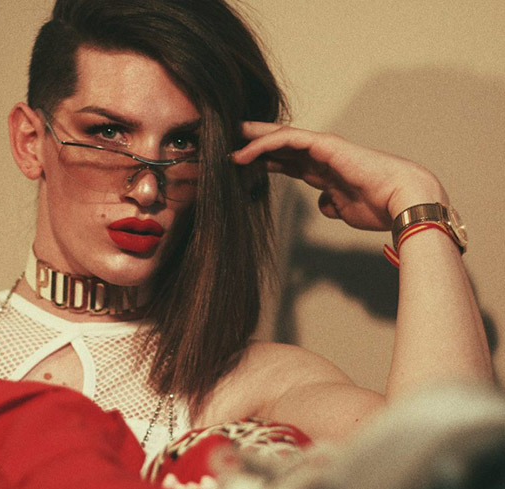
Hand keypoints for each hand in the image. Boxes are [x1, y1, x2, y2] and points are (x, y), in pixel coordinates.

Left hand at [231, 122, 448, 230]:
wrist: (403, 201)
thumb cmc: (380, 206)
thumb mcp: (345, 209)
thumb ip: (331, 203)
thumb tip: (323, 204)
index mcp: (323, 170)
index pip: (287, 161)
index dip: (264, 160)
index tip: (240, 162)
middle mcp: (320, 156)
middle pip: (279, 144)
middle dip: (253, 141)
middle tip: (226, 138)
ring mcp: (322, 148)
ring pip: (280, 137)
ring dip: (252, 139)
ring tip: (227, 140)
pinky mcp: (325, 144)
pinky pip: (288, 140)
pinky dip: (264, 145)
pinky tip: (245, 153)